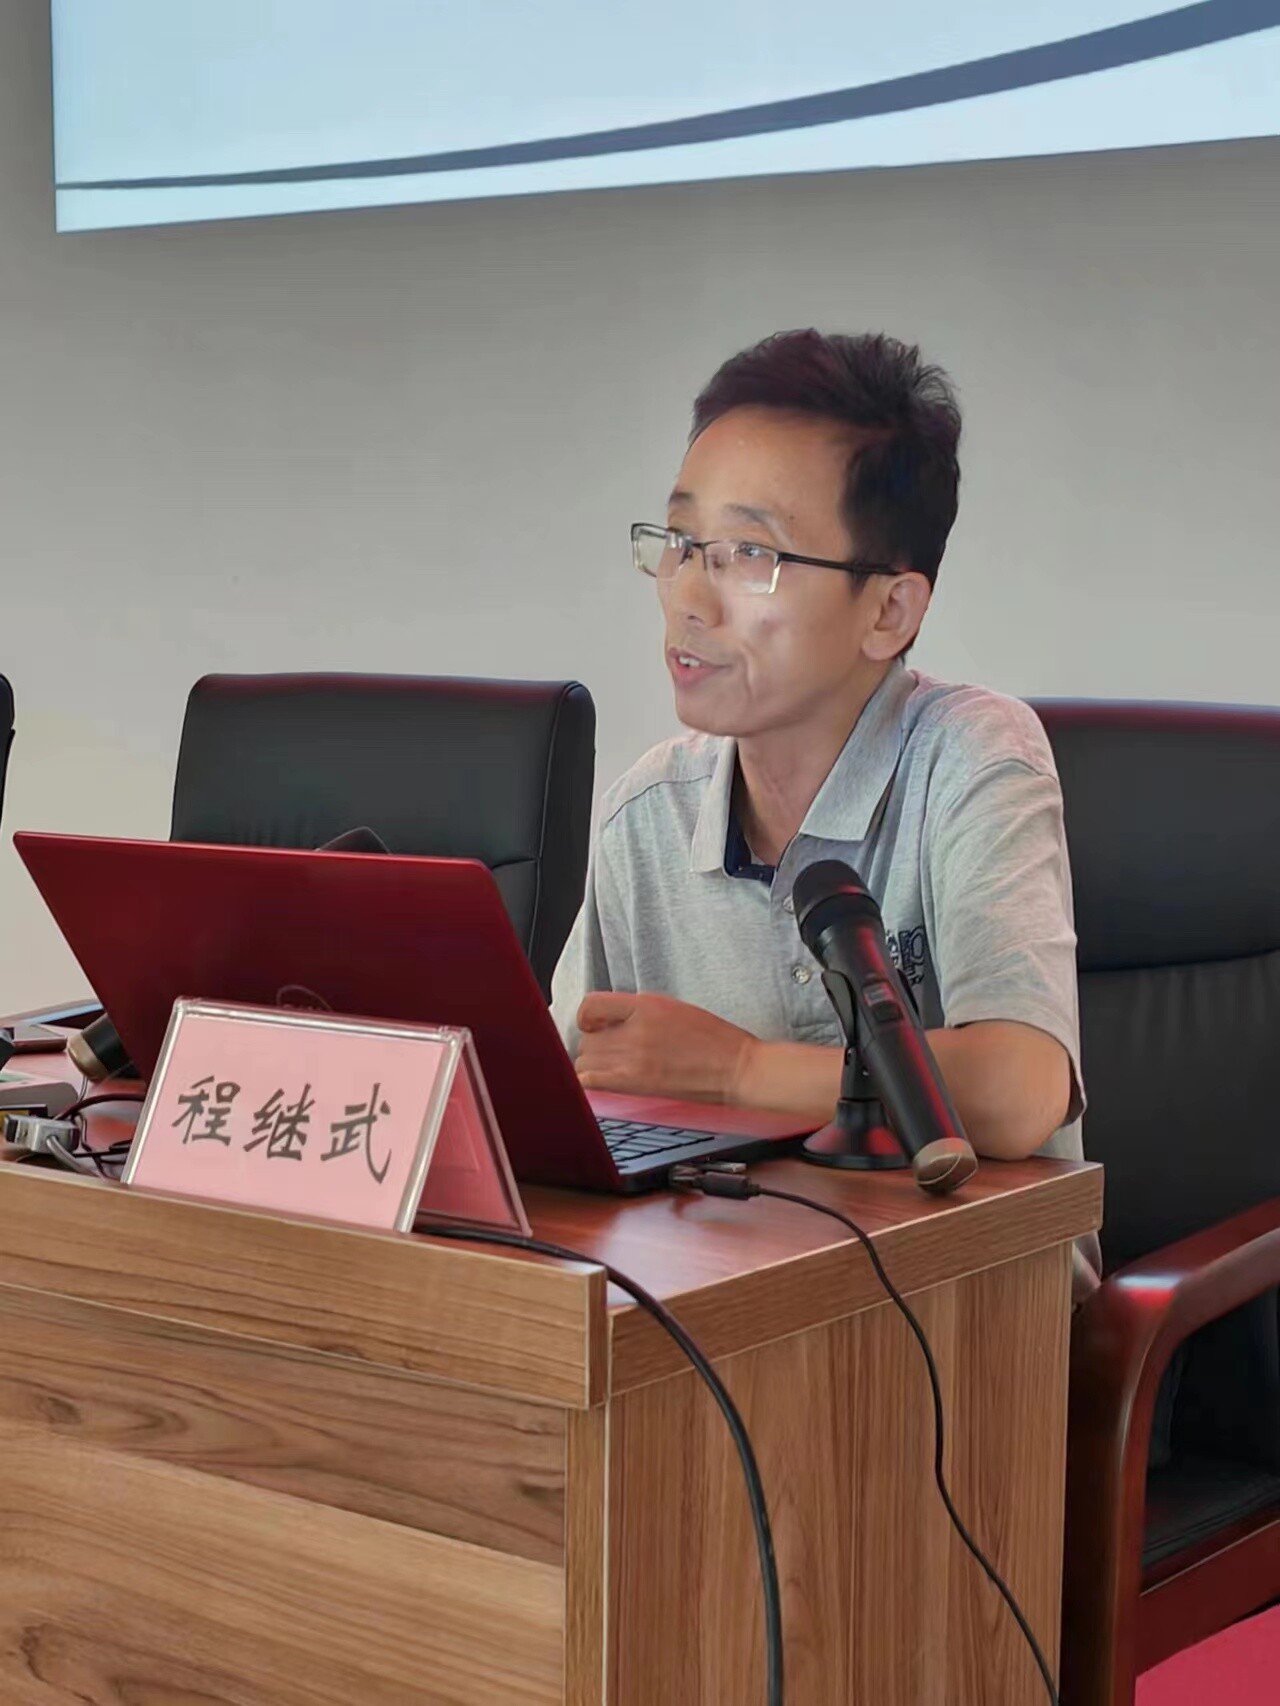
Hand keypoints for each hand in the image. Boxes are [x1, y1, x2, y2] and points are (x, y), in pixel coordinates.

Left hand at [575, 992, 759, 1104]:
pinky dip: (591, 1084)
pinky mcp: (636, 1084)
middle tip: (614, 1053)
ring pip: (585, 1062)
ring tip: (615, 1071)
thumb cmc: (715, 1041)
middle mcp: (636, 1029)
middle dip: (596, 1046)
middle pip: (587, 1039)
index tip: (595, 1026)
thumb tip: (610, 1021)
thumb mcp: (675, 1009)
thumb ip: (640, 1011)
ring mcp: (634, 1058)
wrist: (738, 1069)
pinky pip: (590, 1083)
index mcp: (647, 1005)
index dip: (588, 1017)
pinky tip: (606, 1084)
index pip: (591, 1004)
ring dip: (594, 1067)